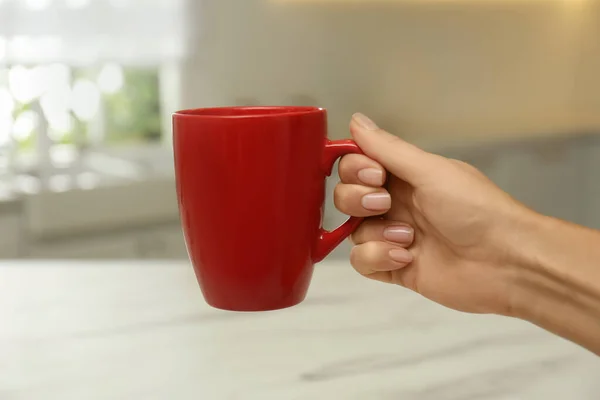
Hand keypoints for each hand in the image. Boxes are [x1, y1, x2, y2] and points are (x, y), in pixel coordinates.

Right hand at [335, 113, 534, 314]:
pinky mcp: (394, 266)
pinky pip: (361, 261)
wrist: (506, 262)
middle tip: (386, 205)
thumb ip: (388, 149)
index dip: (354, 168)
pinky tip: (407, 257)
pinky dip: (378, 258)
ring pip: (352, 231)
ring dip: (376, 233)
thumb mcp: (431, 171)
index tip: (374, 174)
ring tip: (409, 237)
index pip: (356, 164)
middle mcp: (395, 203)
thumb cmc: (476, 209)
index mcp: (404, 175)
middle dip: (357, 200)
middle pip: (346, 196)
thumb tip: (356, 120)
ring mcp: (393, 236)